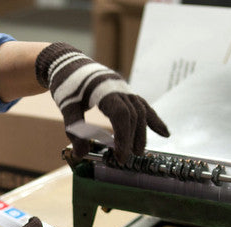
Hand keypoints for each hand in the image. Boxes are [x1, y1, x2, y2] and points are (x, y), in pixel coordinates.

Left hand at [36, 42, 168, 162]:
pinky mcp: (125, 91)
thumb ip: (74, 129)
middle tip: (126, 159)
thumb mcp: (66, 106)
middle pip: (134, 115)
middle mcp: (119, 88)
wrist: (68, 62)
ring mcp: (124, 88)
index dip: (123, 136)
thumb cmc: (66, 84)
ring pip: (141, 111)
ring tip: (139, 152)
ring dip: (142, 133)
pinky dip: (153, 120)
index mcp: (104, 90)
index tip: (120, 156)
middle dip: (133, 139)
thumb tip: (81, 154)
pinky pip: (143, 106)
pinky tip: (164, 133)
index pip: (121, 115)